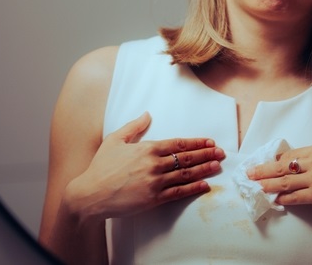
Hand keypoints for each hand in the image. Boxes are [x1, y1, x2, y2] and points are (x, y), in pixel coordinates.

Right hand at [66, 112, 224, 222]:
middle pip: (186, 158)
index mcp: (147, 148)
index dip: (196, 142)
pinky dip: (193, 188)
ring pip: (185, 174)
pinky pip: (178, 192)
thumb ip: (133, 126)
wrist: (90, 194)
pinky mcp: (153, 199)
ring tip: (217, 166)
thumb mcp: (115, 140)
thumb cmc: (100, 167)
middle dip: (206, 154)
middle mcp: (154, 164)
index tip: (210, 141)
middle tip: (221, 153)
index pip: (178, 143)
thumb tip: (147, 114)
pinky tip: (205, 185)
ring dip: (204, 169)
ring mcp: (154, 182)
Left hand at [247, 142, 311, 216]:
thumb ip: (311, 159)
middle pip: (283, 166)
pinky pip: (295, 196)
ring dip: (268, 185)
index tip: (263, 163)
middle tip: (250, 173)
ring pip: (285, 181)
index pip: (291, 154)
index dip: (274, 161)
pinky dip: (284, 198)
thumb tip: (286, 164)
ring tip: (258, 186)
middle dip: (264, 170)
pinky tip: (276, 199)